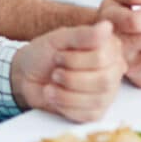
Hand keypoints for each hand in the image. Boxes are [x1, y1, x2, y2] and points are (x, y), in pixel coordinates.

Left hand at [11, 20, 125, 122]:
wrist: (27, 75)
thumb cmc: (45, 53)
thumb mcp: (60, 38)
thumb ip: (84, 35)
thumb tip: (107, 26)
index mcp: (109, 48)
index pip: (103, 57)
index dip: (76, 59)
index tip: (59, 56)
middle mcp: (113, 69)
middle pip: (104, 80)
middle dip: (71, 78)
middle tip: (55, 72)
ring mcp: (107, 92)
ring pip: (96, 99)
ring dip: (66, 93)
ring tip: (52, 85)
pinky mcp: (95, 111)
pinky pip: (88, 115)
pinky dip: (66, 106)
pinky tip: (56, 97)